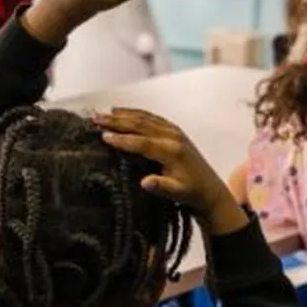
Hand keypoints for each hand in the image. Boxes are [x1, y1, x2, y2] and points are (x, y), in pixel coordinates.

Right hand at [95, 108, 246, 232]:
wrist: (211, 190)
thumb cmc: (192, 194)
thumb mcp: (178, 194)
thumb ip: (162, 187)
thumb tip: (144, 182)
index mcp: (172, 152)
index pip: (142, 143)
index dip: (122, 140)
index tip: (103, 137)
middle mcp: (173, 137)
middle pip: (141, 125)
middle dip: (116, 121)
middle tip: (95, 119)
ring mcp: (175, 132)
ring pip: (145, 118)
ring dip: (123, 115)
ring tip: (103, 113)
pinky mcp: (175, 131)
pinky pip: (152, 118)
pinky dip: (135, 113)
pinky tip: (122, 112)